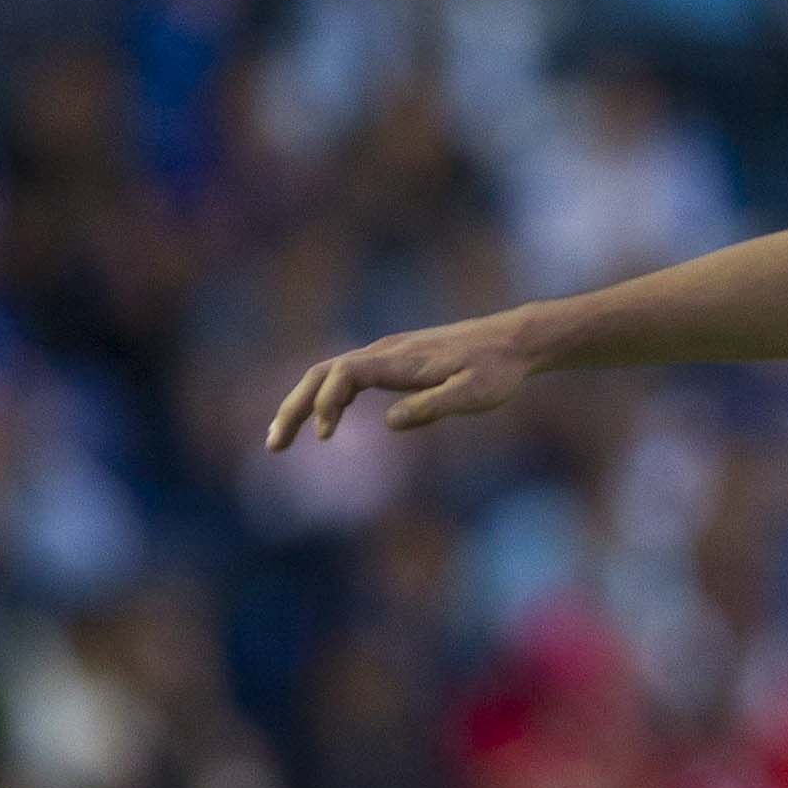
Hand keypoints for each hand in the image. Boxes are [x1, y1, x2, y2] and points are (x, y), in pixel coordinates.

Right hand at [264, 311, 544, 449]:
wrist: (513, 342)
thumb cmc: (497, 370)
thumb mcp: (474, 394)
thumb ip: (433, 407)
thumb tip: (389, 423)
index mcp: (398, 360)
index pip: (344, 373)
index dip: (326, 403)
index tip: (324, 436)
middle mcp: (384, 353)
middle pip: (322, 374)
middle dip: (294, 407)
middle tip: (274, 445)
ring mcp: (386, 356)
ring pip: (329, 375)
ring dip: (302, 404)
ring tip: (282, 439)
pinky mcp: (394, 363)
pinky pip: (347, 378)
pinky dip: (326, 398)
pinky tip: (323, 424)